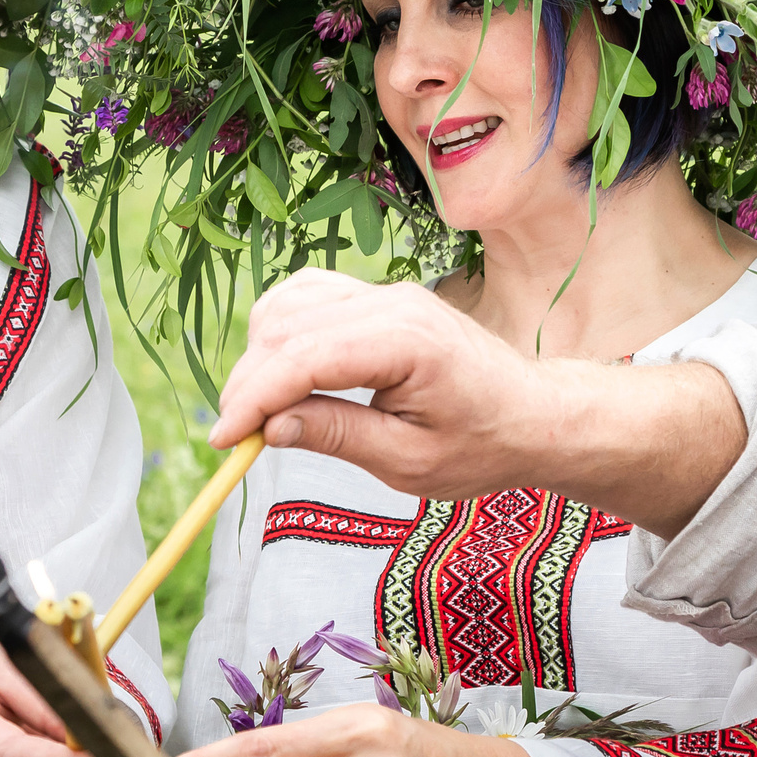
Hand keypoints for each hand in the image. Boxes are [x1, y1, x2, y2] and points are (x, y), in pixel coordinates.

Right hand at [209, 269, 746, 533]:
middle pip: (285, 326)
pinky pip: (309, 297)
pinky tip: (283, 375)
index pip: (302, 357)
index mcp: (405, 342)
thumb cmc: (483, 445)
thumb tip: (270, 428)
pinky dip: (281, 332)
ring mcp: (385, 293)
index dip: (252, 398)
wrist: (533, 414)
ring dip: (261, 355)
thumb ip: (339, 437)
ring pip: (289, 304)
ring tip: (262, 413)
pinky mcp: (379, 298)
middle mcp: (391, 303)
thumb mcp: (410, 463)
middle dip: (249, 382)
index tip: (223, 443)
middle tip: (239, 441)